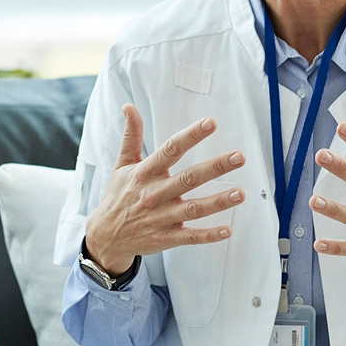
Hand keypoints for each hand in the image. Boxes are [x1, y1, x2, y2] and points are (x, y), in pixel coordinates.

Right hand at [84, 104, 246, 274]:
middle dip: (215, 167)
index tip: (210, 123)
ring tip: (240, 193)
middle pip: (188, 178)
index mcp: (145, 173)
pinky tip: (227, 230)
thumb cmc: (117, 196)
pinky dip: (208, 235)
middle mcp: (154, 194)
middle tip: (239, 157)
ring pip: (193, 209)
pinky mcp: (166, 238)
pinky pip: (190, 237)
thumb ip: (131, 136)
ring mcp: (161, 217)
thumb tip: (129, 107)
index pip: (171, 150)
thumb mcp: (122, 165)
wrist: (105, 236)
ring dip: (218, 201)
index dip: (191, 136)